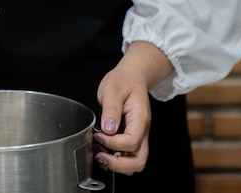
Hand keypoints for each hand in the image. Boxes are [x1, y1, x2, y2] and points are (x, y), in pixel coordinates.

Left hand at [93, 42, 173, 174]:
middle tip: (99, 156)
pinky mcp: (132, 137)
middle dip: (118, 164)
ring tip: (100, 154)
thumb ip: (111, 109)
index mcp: (140, 118)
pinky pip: (129, 156)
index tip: (98, 136)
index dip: (112, 144)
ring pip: (136, 163)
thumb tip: (108, 129)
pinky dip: (117, 160)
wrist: (132, 76)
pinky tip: (103, 150)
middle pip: (138, 161)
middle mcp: (142, 131)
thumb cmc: (123, 81)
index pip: (131, 141)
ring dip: (118, 165)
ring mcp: (139, 136)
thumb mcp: (113, 89)